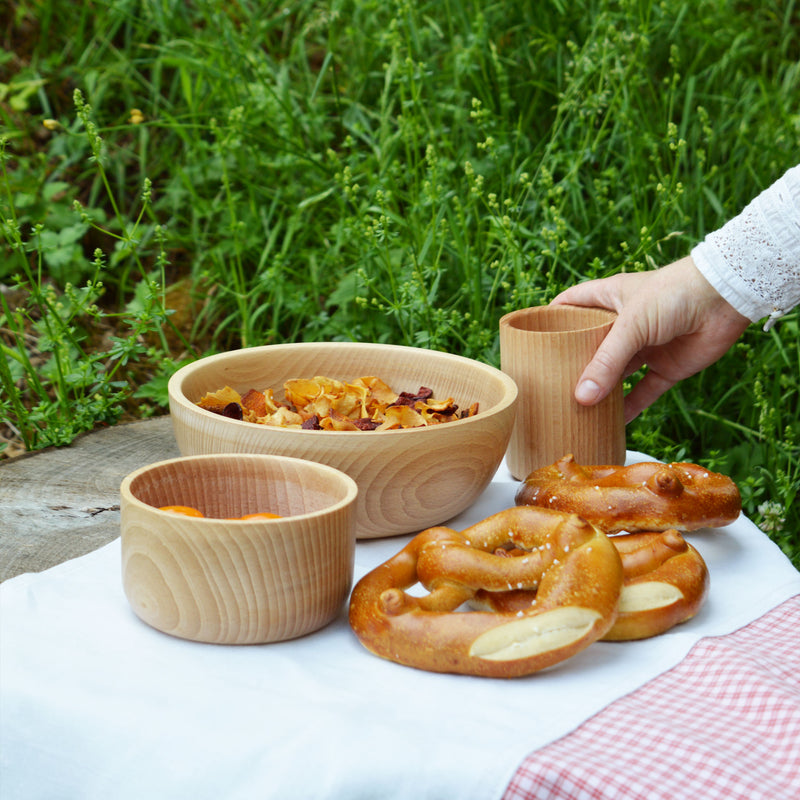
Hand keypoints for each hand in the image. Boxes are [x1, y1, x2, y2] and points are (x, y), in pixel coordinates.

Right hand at [550, 257, 750, 421]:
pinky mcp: (667, 367)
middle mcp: (625, 324)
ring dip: (601, 390)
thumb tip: (581, 398)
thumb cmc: (674, 294)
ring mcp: (646, 346)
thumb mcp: (631, 325)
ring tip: (575, 408)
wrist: (727, 297)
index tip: (532, 336)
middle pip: (590, 346)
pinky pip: (644, 392)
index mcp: (610, 298)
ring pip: (616, 373)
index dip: (552, 317)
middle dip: (572, 363)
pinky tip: (615, 423)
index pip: (571, 304)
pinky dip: (632, 408)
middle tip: (549, 382)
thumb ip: (606, 363)